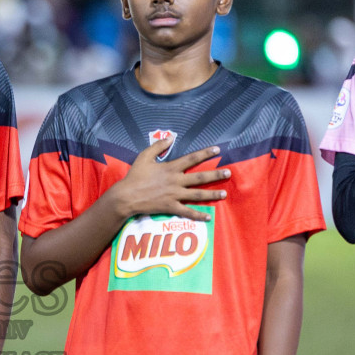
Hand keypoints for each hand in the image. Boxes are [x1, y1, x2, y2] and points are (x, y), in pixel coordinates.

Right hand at [110, 143, 228, 221]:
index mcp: (171, 168)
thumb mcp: (144, 157)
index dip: (205, 153)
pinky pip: (187, 212)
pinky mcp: (171, 207)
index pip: (192, 158)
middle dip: (215, 175)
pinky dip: (198, 215)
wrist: (126, 196)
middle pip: (200, 177)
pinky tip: (208, 217)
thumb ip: (157, 146)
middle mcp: (176, 181)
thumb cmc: (134, 176)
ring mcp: (174, 195)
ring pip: (197, 194)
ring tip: (224, 194)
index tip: (218, 150)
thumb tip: (169, 137)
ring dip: (212, 194)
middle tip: (228, 173)